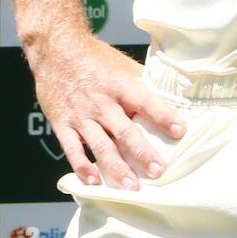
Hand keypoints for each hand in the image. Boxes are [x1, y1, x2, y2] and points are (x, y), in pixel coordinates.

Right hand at [32, 33, 185, 189]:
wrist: (56, 50)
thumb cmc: (95, 58)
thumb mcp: (122, 64)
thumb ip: (142, 82)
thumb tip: (169, 95)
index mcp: (119, 84)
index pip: (145, 101)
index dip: (163, 115)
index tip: (180, 131)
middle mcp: (101, 101)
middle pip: (125, 131)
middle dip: (142, 153)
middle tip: (158, 171)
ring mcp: (81, 115)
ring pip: (101, 145)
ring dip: (116, 168)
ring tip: (131, 187)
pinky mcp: (62, 124)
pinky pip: (72, 149)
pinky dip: (82, 166)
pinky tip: (94, 180)